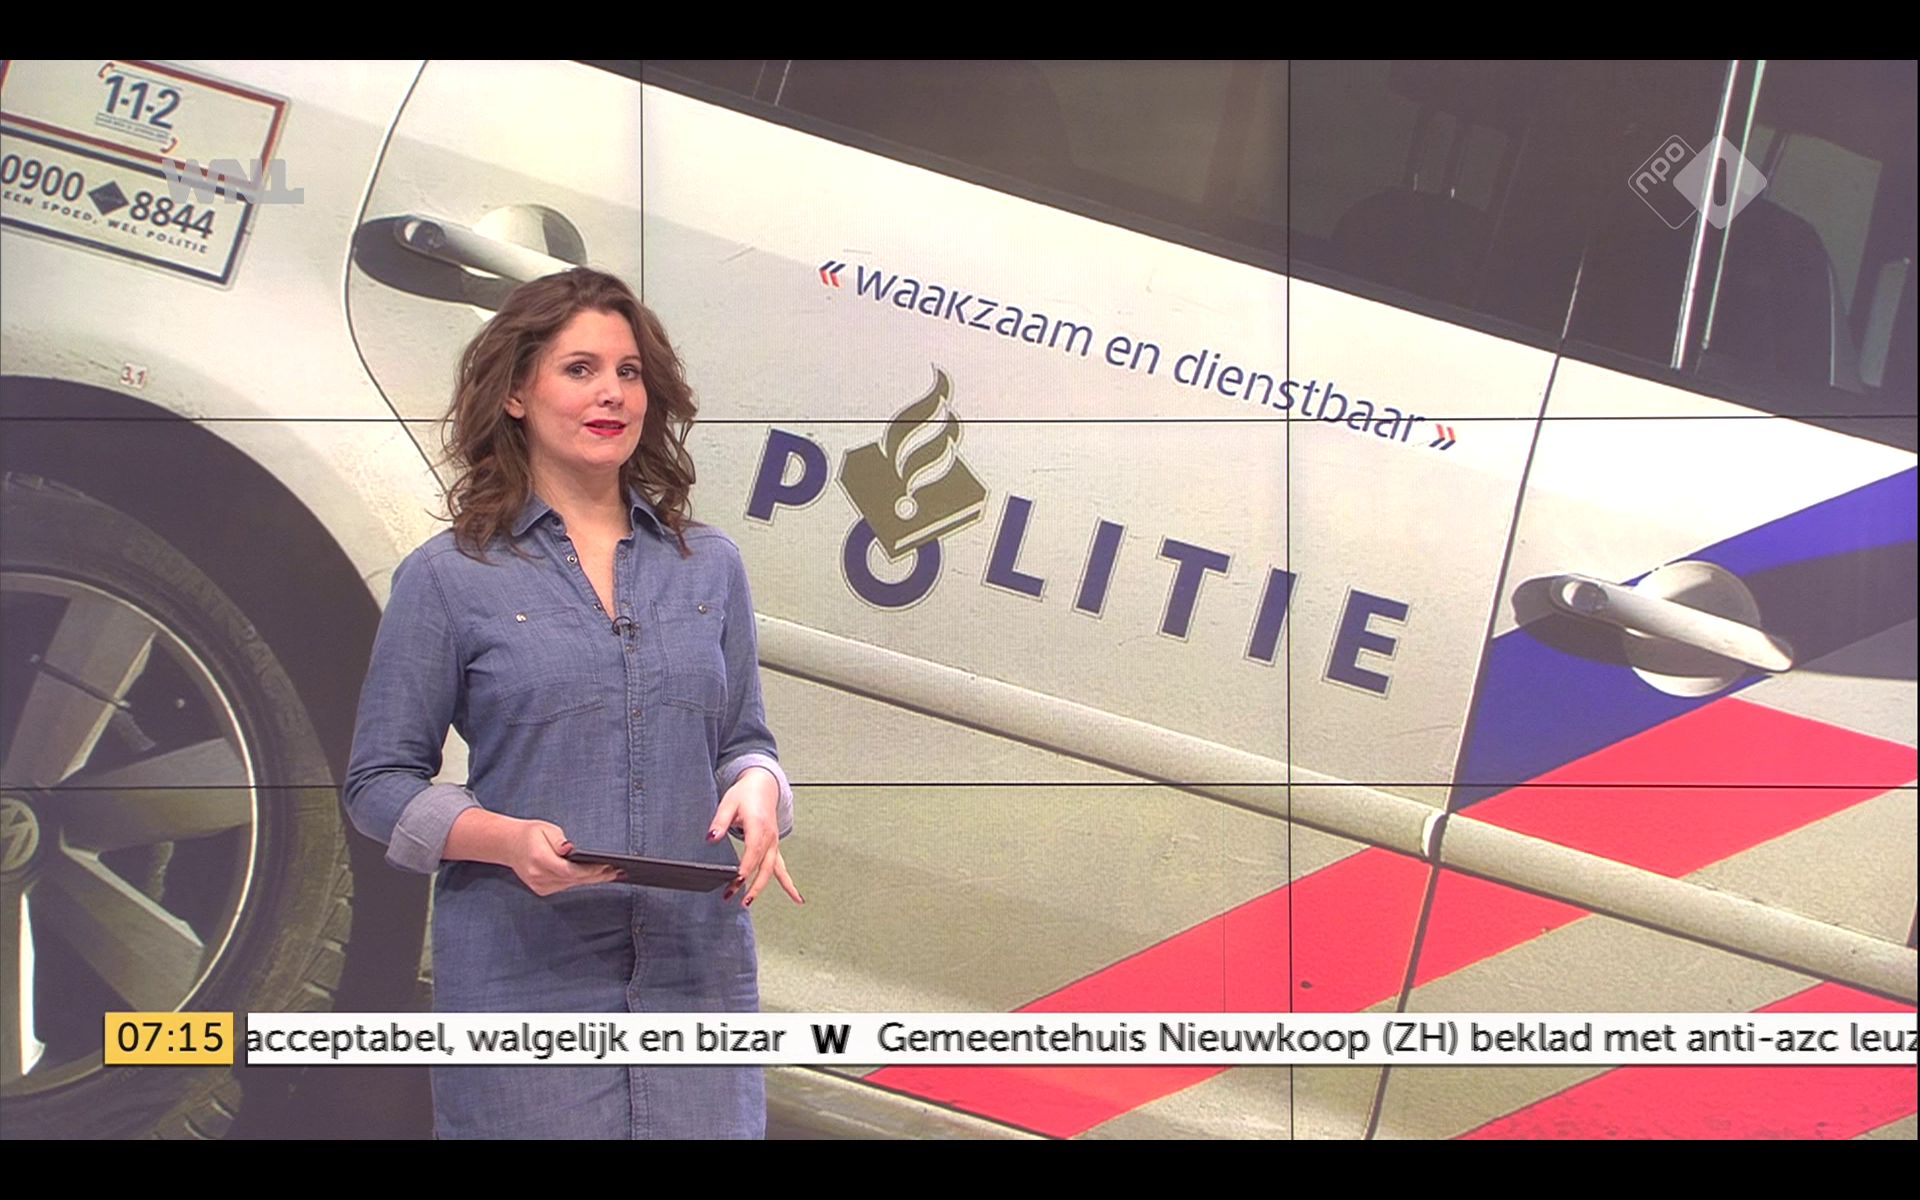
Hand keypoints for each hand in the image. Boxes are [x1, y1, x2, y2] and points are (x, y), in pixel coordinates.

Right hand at [447, 809, 620, 895]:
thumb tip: (571, 850)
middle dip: (597, 875)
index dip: (590, 870)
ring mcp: (539, 885)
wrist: (509, 845)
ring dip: (592, 879)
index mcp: (539, 859)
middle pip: (574, 880)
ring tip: (613, 873)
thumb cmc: (530, 834)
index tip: (607, 866)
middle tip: (618, 871)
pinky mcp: (542, 889)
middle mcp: (538, 876)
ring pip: (572, 884)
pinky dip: (581, 881)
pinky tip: (596, 876)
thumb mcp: (546, 829)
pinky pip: (566, 886)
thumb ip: (560, 841)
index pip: (569, 870)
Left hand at [708, 767, 801, 908]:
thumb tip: (711, 838)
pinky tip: (797, 899)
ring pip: (771, 870)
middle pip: (762, 866)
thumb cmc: (745, 794)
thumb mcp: (728, 803)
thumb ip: (720, 822)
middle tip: (737, 898)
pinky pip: (781, 868)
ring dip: (760, 887)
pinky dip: (788, 884)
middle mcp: (769, 837)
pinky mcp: (774, 847)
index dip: (745, 868)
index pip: (753, 852)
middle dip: (751, 884)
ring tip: (748, 902)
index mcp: (759, 825)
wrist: (763, 786)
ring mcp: (774, 843)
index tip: (736, 881)